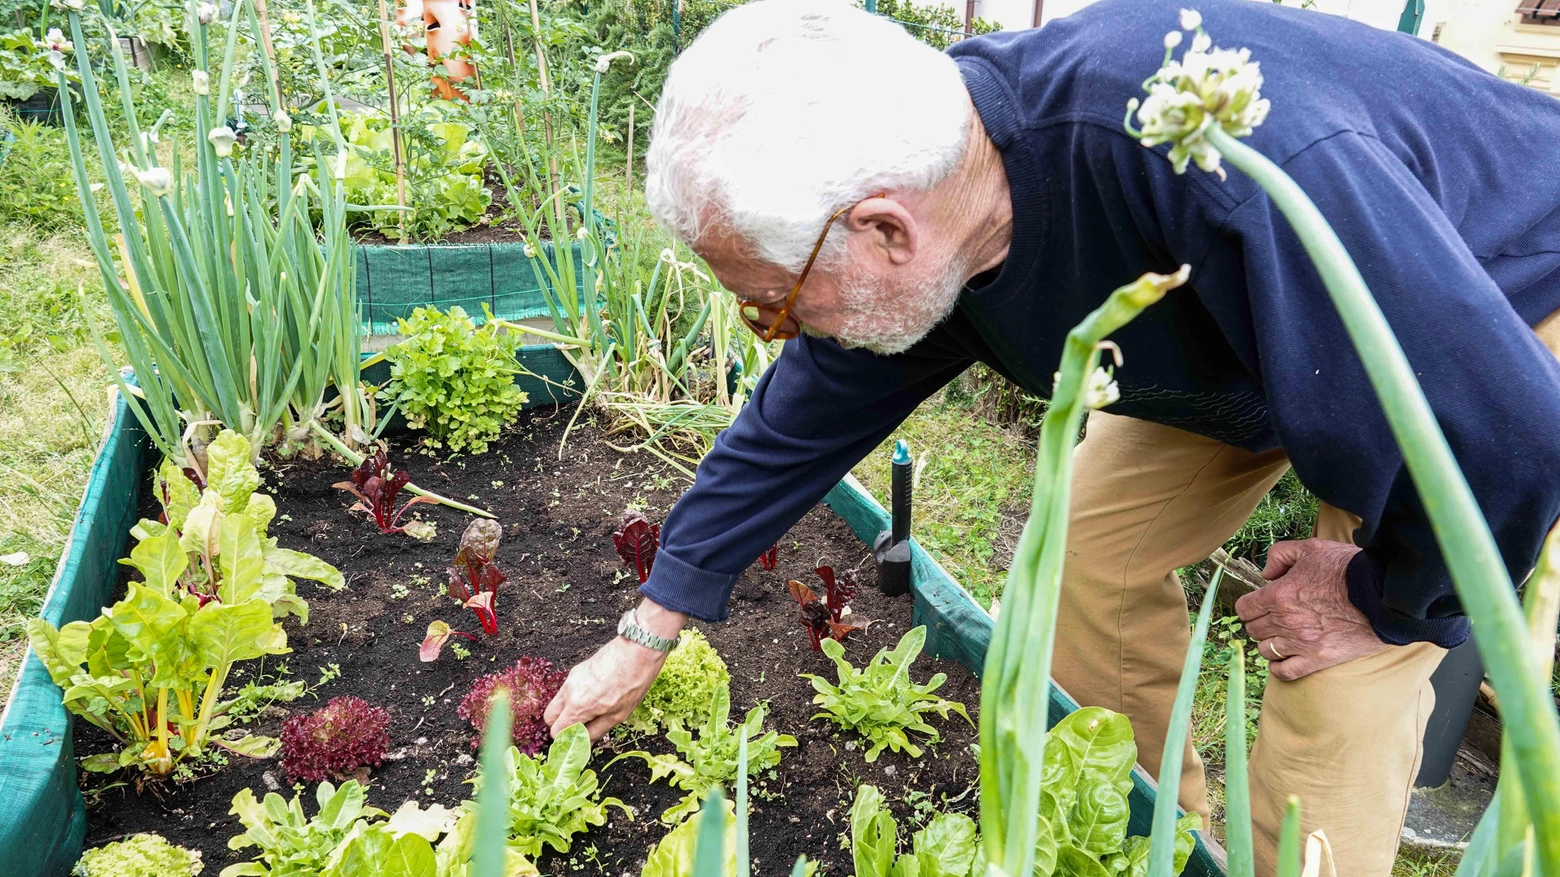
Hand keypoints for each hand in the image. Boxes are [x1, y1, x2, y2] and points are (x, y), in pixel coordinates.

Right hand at [544, 599, 685, 739]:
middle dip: (560, 725)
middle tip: (580, 728)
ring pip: (558, 702)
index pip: (557, 731)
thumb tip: (584, 742)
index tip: (577, 741)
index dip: (566, 739)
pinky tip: (594, 697)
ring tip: (591, 712)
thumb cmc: (632, 682)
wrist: (637, 650)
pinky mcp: (577, 670)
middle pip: (550, 717)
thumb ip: (596, 731)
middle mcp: (568, 692)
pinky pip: (567, 690)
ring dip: (567, 711)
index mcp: (577, 706)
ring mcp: (571, 679)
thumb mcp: (617, 716)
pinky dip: (574, 698)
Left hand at [1234, 539, 1387, 681]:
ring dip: (1270, 642)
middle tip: (1273, 616)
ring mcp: (1301, 643)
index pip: (1244, 608)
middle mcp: (1285, 621)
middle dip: (1260, 621)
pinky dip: (1279, 667)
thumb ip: (1279, 555)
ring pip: (1266, 650)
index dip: (1249, 604)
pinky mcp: (1319, 660)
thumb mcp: (1311, 548)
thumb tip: (1265, 573)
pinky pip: (1285, 672)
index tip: (1258, 603)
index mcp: (1279, 595)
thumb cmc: (1348, 569)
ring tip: (1282, 635)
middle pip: (1253, 629)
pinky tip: (1284, 657)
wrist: (1383, 593)